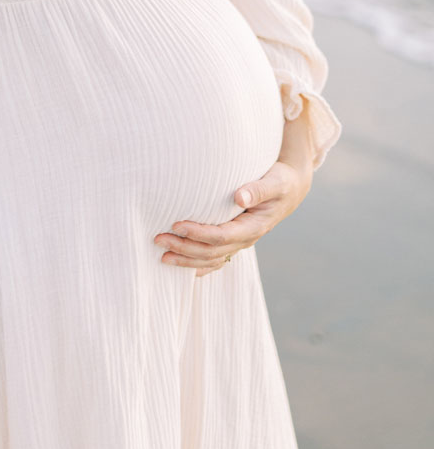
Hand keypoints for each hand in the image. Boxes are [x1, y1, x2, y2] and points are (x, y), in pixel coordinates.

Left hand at [153, 104, 314, 276]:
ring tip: (162, 255)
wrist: (290, 189)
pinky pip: (217, 259)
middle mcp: (246, 238)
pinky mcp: (236, 239)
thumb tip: (239, 197)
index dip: (198, 233)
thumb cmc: (281, 181)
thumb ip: (257, 189)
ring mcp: (241, 242)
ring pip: (212, 259)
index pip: (221, 236)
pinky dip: (199, 265)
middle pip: (212, 251)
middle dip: (184, 248)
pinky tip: (182, 266)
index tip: (176, 224)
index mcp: (254, 226)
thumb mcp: (274, 182)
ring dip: (187, 259)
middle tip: (158, 239)